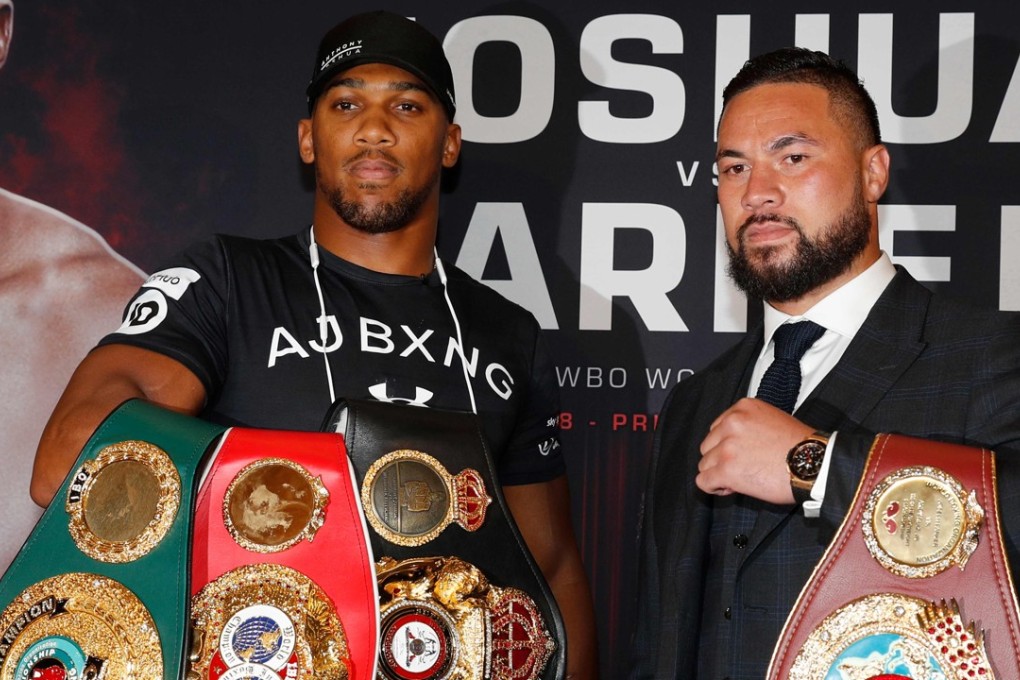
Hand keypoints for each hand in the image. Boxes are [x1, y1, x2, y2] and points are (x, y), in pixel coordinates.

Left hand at [697, 397, 813, 503]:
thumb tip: (731, 443)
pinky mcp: (726, 469)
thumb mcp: (772, 420)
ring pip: (705, 464)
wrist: (815, 464)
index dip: (727, 445)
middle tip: (742, 469)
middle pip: (708, 446)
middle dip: (721, 459)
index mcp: (742, 408)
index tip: (742, 455)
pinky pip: (703, 481)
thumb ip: (748, 425)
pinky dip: (714, 487)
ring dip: (719, 473)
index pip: (717, 428)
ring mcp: (727, 446)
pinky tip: (731, 488)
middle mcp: (731, 423)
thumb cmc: (800, 447)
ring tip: (741, 479)